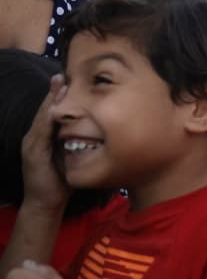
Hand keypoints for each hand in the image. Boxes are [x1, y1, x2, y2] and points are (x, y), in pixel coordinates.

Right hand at [21, 76, 70, 215]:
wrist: (47, 203)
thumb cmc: (64, 180)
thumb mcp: (74, 157)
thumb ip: (81, 143)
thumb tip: (101, 130)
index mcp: (47, 137)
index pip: (53, 112)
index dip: (59, 96)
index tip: (70, 79)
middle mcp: (36, 137)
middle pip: (46, 111)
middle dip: (53, 93)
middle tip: (61, 75)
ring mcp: (32, 145)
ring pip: (42, 119)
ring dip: (50, 103)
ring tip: (58, 86)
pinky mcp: (33, 154)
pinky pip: (40, 134)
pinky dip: (46, 121)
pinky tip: (52, 111)